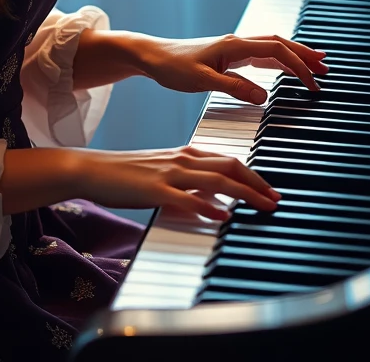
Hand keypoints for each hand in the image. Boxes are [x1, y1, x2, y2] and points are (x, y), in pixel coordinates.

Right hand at [75, 144, 280, 219]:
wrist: (93, 169)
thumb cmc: (127, 173)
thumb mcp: (164, 172)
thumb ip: (189, 181)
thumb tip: (215, 196)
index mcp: (185, 153)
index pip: (228, 159)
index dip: (253, 174)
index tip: (270, 188)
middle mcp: (181, 159)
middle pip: (229, 165)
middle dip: (257, 182)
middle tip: (275, 198)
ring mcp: (168, 173)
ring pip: (215, 178)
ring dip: (243, 192)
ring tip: (262, 205)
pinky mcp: (155, 190)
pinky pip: (187, 197)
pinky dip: (208, 206)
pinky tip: (222, 215)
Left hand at [135, 33, 327, 104]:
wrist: (151, 57)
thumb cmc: (171, 67)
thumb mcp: (201, 81)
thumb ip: (233, 88)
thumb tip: (265, 96)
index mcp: (234, 46)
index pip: (276, 50)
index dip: (297, 65)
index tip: (313, 83)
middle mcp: (236, 43)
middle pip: (280, 43)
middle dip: (304, 54)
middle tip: (326, 68)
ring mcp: (233, 48)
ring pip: (272, 46)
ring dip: (294, 54)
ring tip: (315, 64)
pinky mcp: (227, 55)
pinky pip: (261, 53)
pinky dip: (278, 58)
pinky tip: (284, 66)